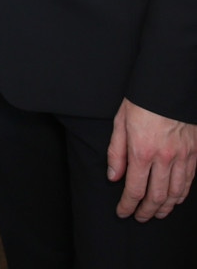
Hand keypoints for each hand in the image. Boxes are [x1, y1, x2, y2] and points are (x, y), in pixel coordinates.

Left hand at [107, 98, 196, 221]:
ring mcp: (182, 156)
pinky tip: (174, 199)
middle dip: (146, 212)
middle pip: (156, 197)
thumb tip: (113, 176)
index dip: (127, 205)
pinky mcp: (194, 153)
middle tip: (139, 217)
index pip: (134, 189)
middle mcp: (164, 158)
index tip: (122, 212)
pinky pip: (189, 182)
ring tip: (156, 213)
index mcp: (142, 151)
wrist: (168, 86)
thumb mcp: (120, 122)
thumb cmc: (141, 102)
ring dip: (165, 208)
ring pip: (175, 194)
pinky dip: (181, 195)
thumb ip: (116, 152)